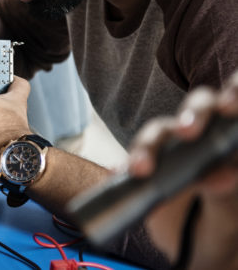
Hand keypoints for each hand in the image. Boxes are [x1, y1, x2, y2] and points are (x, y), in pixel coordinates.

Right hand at [128, 72, 237, 268]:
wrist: (192, 250)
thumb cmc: (220, 227)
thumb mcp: (228, 217)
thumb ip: (227, 196)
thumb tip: (222, 175)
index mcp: (232, 141)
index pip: (235, 103)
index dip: (234, 95)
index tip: (229, 109)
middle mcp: (204, 135)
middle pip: (199, 107)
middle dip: (193, 114)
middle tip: (188, 133)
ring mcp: (172, 149)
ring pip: (160, 131)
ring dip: (148, 146)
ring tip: (141, 170)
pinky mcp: (145, 165)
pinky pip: (131, 158)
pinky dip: (123, 164)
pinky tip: (118, 174)